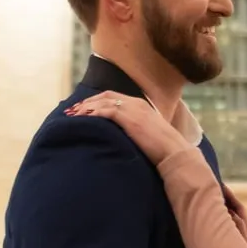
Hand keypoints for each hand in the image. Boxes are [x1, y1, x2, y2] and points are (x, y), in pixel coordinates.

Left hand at [66, 92, 193, 164]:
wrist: (174, 152)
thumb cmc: (163, 149)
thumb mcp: (149, 134)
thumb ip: (136, 130)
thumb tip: (124, 137)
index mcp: (141, 105)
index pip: (115, 96)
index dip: (97, 101)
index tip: (84, 108)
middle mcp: (136, 103)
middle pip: (106, 95)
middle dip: (88, 102)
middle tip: (73, 110)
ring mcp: (133, 109)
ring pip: (103, 101)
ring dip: (86, 107)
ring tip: (72, 115)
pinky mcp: (129, 118)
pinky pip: (106, 110)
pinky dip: (92, 112)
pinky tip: (82, 118)